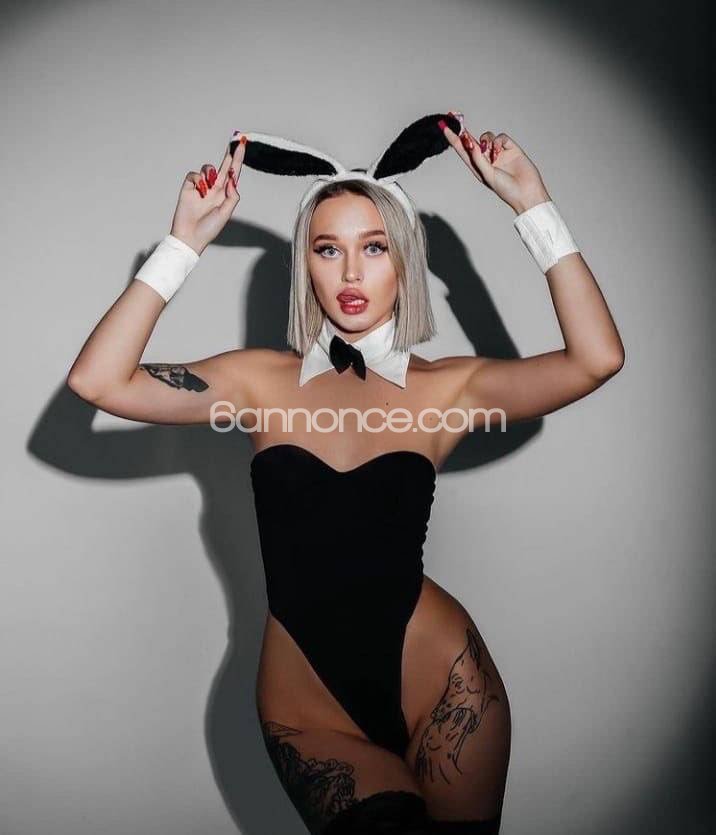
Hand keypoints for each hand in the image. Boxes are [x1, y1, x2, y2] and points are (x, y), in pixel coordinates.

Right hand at [170, 133, 246, 255]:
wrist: (190, 236)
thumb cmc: (209, 229)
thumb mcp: (226, 214)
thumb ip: (232, 196)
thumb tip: (232, 179)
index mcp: (225, 194)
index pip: (233, 174)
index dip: (237, 160)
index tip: (243, 146)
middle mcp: (214, 189)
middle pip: (223, 166)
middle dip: (230, 154)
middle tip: (237, 140)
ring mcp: (202, 187)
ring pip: (208, 168)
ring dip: (210, 174)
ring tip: (208, 189)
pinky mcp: (189, 187)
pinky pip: (194, 175)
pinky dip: (198, 180)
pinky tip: (199, 192)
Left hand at [440, 116, 550, 214]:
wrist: (527, 192)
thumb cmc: (506, 189)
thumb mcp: (487, 175)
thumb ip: (478, 159)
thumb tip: (469, 144)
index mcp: (477, 168)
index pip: (462, 151)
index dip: (453, 140)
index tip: (444, 128)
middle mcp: (486, 160)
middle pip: (471, 142)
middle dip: (463, 132)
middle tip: (455, 119)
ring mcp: (498, 153)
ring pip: (487, 137)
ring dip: (486, 141)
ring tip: (491, 152)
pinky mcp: (510, 148)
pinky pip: (501, 137)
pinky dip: (499, 141)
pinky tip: (500, 151)